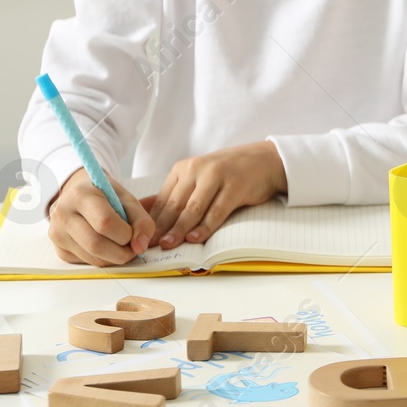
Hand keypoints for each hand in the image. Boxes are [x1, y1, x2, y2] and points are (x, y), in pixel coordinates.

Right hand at [47, 170, 156, 266]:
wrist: (78, 193)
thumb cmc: (105, 196)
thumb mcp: (127, 199)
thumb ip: (141, 221)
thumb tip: (140, 247)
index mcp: (80, 195)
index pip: (104, 222)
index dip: (125, 234)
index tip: (134, 233)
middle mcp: (62, 215)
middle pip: (96, 244)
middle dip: (122, 252)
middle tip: (133, 247)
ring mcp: (57, 234)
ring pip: (92, 258)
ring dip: (114, 258)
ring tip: (121, 245)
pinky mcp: (59, 249)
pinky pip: (86, 262)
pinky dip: (103, 259)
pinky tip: (106, 246)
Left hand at [148, 141, 287, 248]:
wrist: (264, 160)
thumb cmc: (229, 173)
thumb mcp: (198, 178)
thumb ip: (175, 193)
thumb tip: (146, 210)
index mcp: (183, 169)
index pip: (163, 199)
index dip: (152, 221)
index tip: (141, 238)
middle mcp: (197, 169)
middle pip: (175, 204)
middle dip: (161, 228)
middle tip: (148, 245)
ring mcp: (217, 176)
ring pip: (193, 208)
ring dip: (179, 229)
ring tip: (168, 245)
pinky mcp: (235, 185)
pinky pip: (217, 210)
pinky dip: (205, 226)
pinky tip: (196, 238)